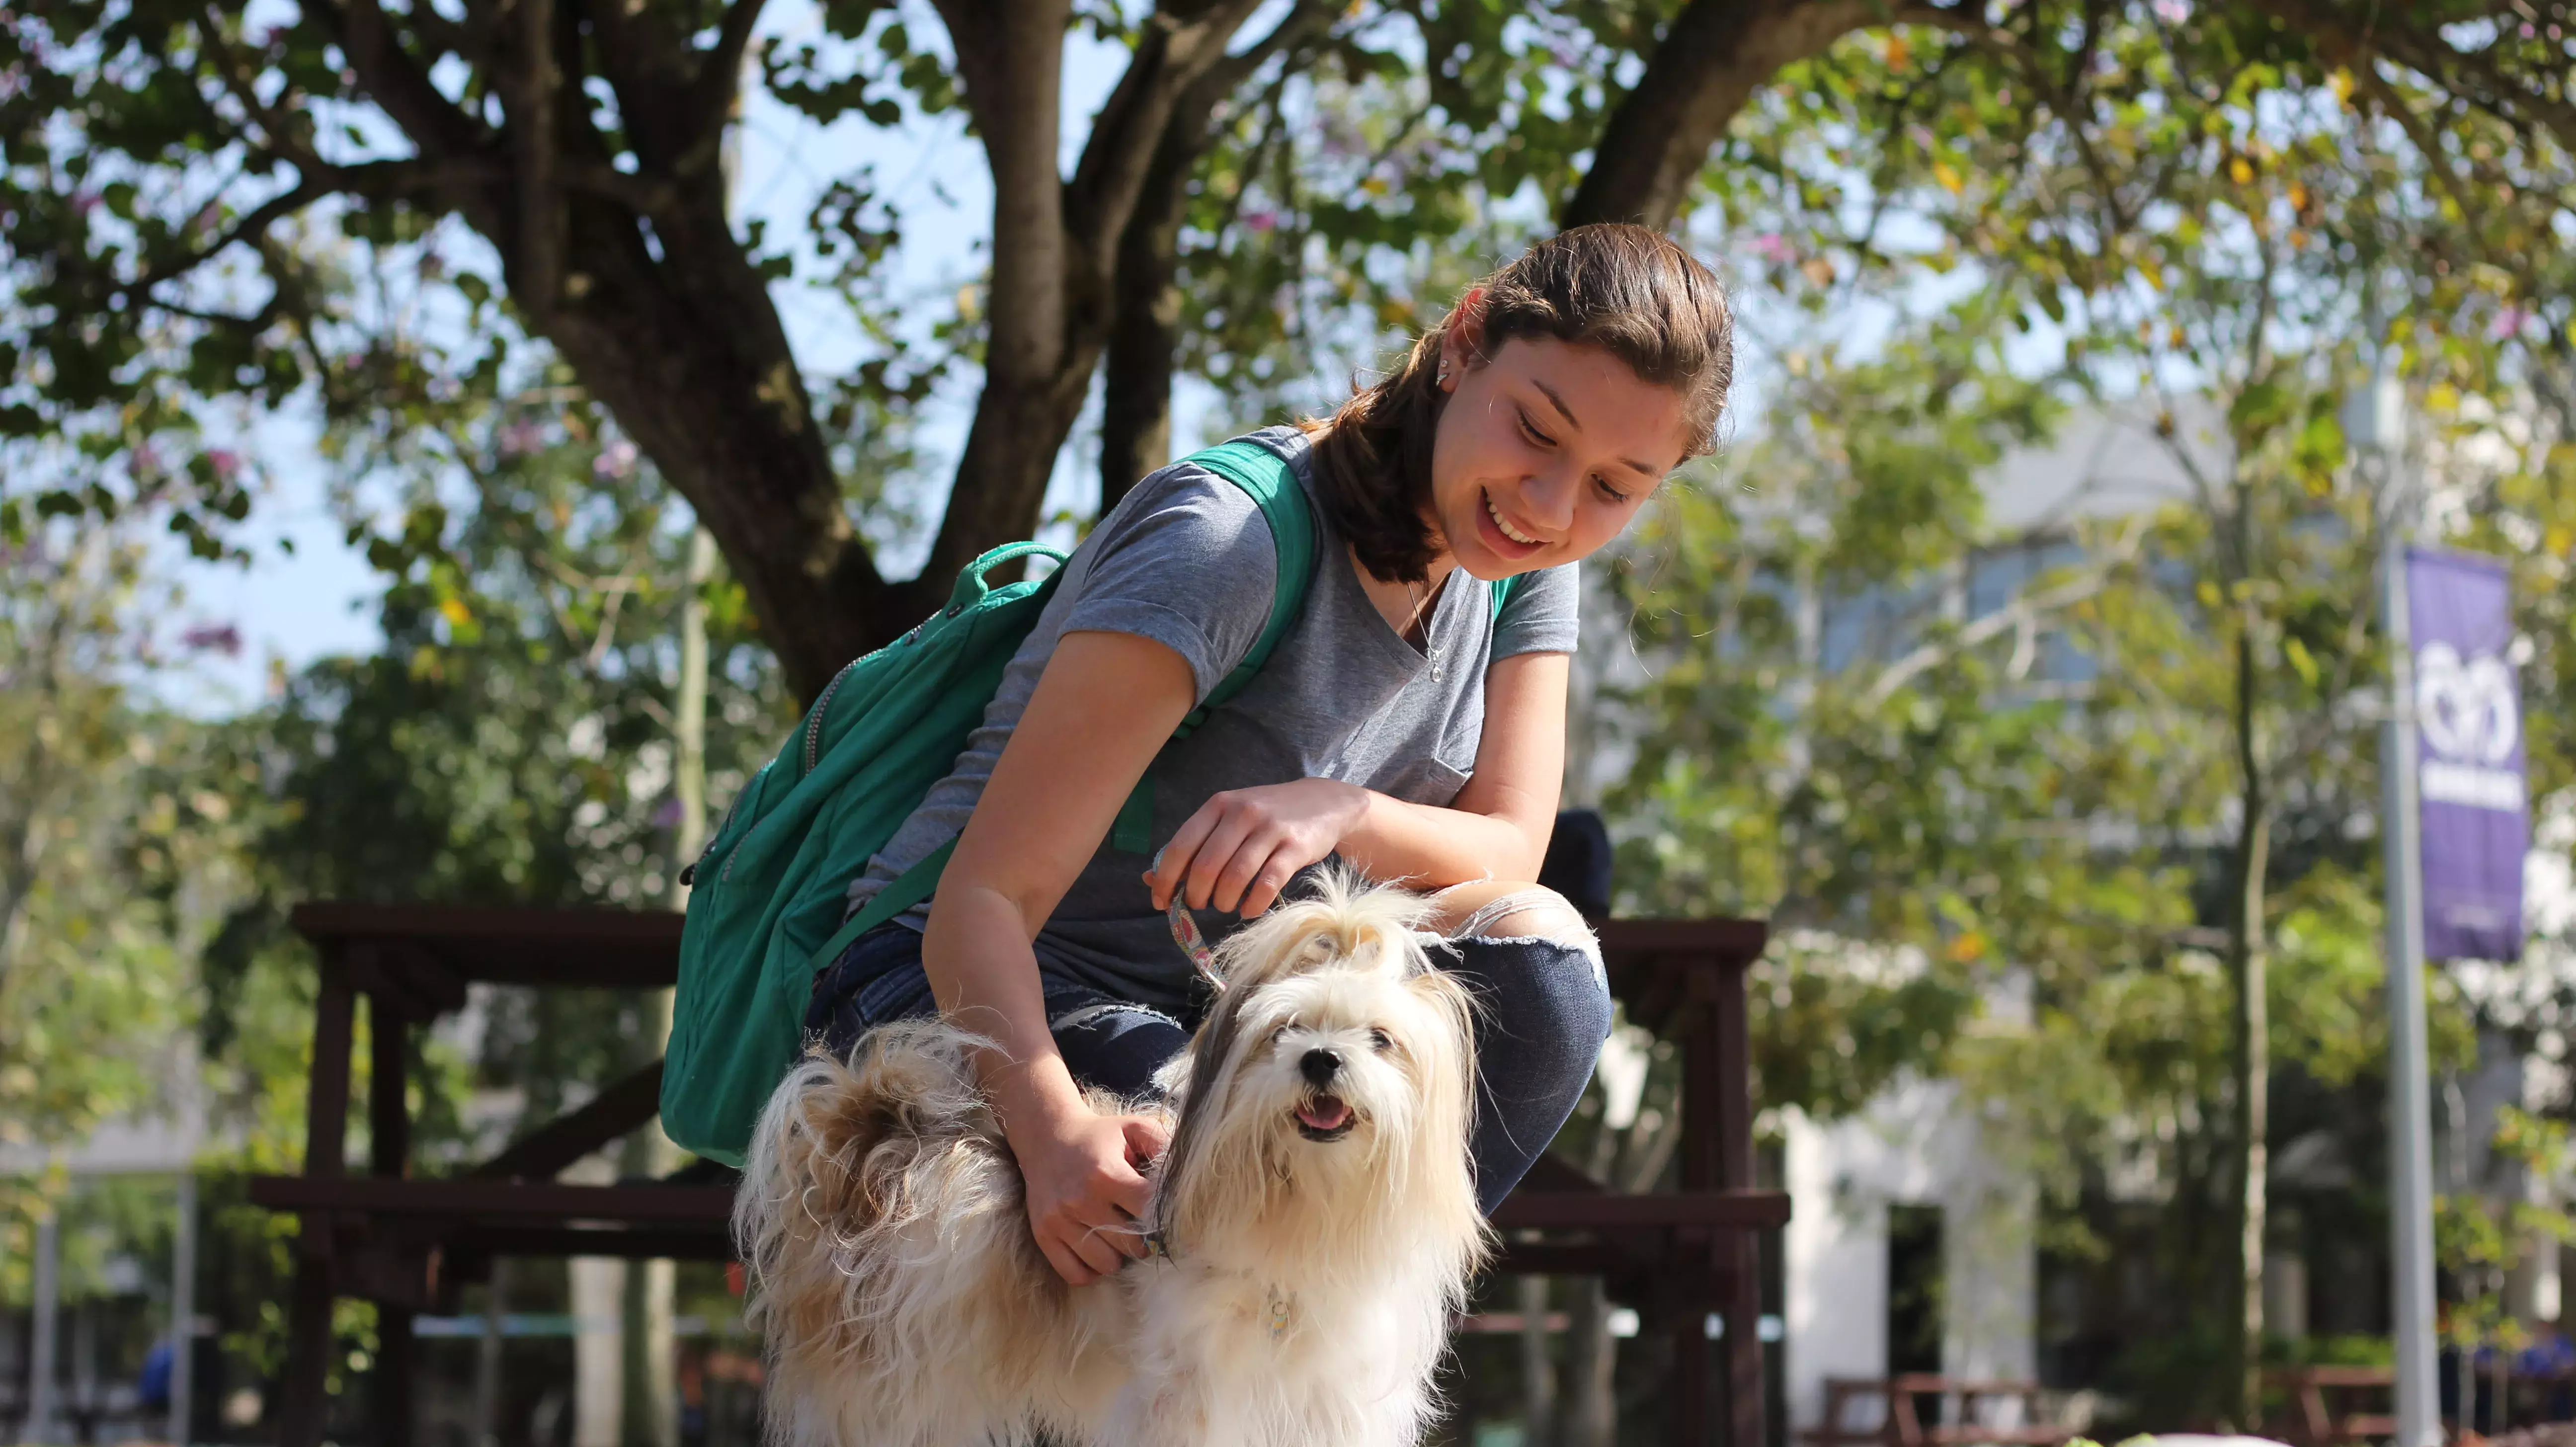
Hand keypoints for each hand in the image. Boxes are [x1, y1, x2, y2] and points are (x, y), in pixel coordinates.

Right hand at [1007, 1099, 1170, 1286]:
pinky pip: (1075, 1274)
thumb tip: (1188, 1178)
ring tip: (1119, 1235)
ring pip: (1106, 1264)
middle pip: (1131, 1244)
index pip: (1149, 1212)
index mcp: (1106, 1173)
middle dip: (1144, 1239)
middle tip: (1143, 1226)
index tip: (1166, 1215)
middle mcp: (1081, 1200)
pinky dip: (1091, 1269)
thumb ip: (1164, 1146)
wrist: (1047, 1137)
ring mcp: (1059, 1221)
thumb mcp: (1134, 1129)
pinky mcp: (1043, 1235)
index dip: (1163, 1217)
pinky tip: (1098, 1249)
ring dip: (1119, 1256)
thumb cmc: (1100, 1136)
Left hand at [1145, 779, 1368, 917]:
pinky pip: (1268, 884)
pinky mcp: (1295, 847)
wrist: (1323, 802)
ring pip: (1234, 877)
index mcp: (1218, 805)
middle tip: (1199, 904)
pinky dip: (1253, 905)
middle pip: (1206, 866)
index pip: (1181, 846)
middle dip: (1196, 895)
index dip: (1165, 879)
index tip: (1160, 901)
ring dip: (1224, 902)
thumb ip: (1193, 846)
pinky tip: (1249, 910)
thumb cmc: (1265, 817)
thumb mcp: (1227, 820)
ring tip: (1225, 905)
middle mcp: (1242, 813)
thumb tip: (1149, 878)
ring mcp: (1270, 829)